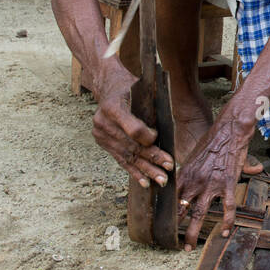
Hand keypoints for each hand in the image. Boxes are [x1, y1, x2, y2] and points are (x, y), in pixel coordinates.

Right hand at [91, 62, 173, 188]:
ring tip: (160, 179)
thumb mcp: (141, 88)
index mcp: (113, 107)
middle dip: (152, 159)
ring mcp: (101, 134)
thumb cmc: (130, 87)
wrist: (108, 87)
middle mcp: (103, 122)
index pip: (132, 129)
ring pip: (127, 155)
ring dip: (145, 170)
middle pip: (131, 145)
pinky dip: (133, 171)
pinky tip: (144, 182)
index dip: (147, 137)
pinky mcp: (102, 143)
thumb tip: (167, 130)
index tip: (158, 138)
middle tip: (168, 169)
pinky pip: (120, 159)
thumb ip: (150, 107)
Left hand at [177, 114, 253, 247]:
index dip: (168, 214)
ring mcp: (211, 184)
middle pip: (181, 210)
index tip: (165, 226)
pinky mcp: (227, 184)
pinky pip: (227, 207)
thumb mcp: (194, 156)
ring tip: (189, 247)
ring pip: (198, 214)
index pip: (172, 199)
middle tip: (175, 243)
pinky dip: (227, 222)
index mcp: (185, 175)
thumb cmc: (212, 141)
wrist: (230, 130)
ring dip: (192, 232)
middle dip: (177, 229)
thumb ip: (189, 173)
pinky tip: (226, 232)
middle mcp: (195, 181)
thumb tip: (183, 185)